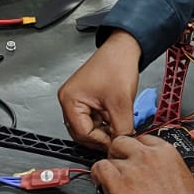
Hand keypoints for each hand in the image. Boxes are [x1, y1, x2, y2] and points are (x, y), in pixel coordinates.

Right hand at [59, 31, 141, 148]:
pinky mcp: (87, 99)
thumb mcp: (121, 102)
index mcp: (70, 100)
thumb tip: (123, 144)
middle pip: (83, 132)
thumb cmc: (116, 65)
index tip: (116, 144)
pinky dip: (106, 122)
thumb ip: (122, 128)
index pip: (82, 133)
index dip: (101, 141)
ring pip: (90, 127)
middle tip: (118, 139)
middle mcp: (69, 100)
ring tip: (119, 125)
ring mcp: (78, 100)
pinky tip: (117, 118)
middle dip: (102, 137)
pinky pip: (94, 119)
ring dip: (105, 130)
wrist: (124, 49)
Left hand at [91, 135, 193, 193]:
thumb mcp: (182, 174)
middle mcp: (147, 155)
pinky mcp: (119, 183)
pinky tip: (101, 183)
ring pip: (110, 155)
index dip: (136, 149)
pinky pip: (100, 168)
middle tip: (120, 165)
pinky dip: (98, 174)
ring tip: (111, 179)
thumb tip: (154, 170)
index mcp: (166, 151)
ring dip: (109, 166)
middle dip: (119, 153)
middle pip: (123, 142)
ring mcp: (132, 167)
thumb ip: (165, 166)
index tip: (134, 158)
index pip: (143, 139)